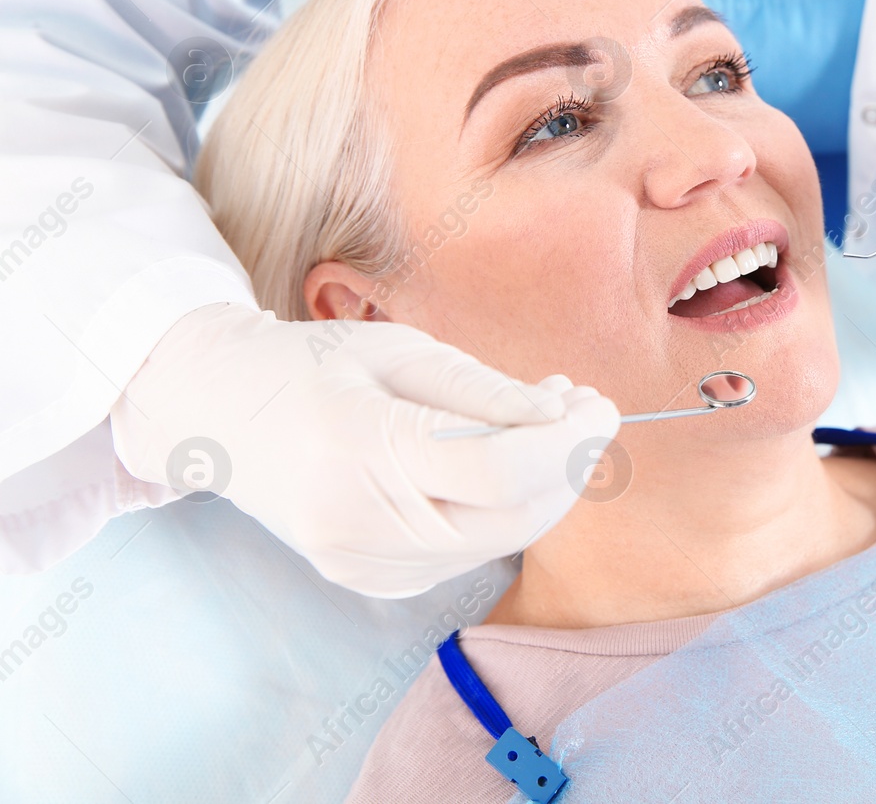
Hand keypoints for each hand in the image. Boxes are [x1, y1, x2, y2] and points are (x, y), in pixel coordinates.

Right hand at [109, 303, 618, 596]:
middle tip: (587, 411)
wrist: (218, 415)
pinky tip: (498, 463)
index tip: (601, 405)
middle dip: (569, 466)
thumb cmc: (314, 365)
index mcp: (361, 446)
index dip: (568, 444)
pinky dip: (498, 512)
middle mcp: (358, 522)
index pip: (500, 470)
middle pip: (511, 517)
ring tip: (544, 424)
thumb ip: (485, 391)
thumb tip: (563, 418)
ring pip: (496, 542)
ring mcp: (362, 563)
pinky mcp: (370, 581)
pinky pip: (464, 554)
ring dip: (541, 488)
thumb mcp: (401, 349)